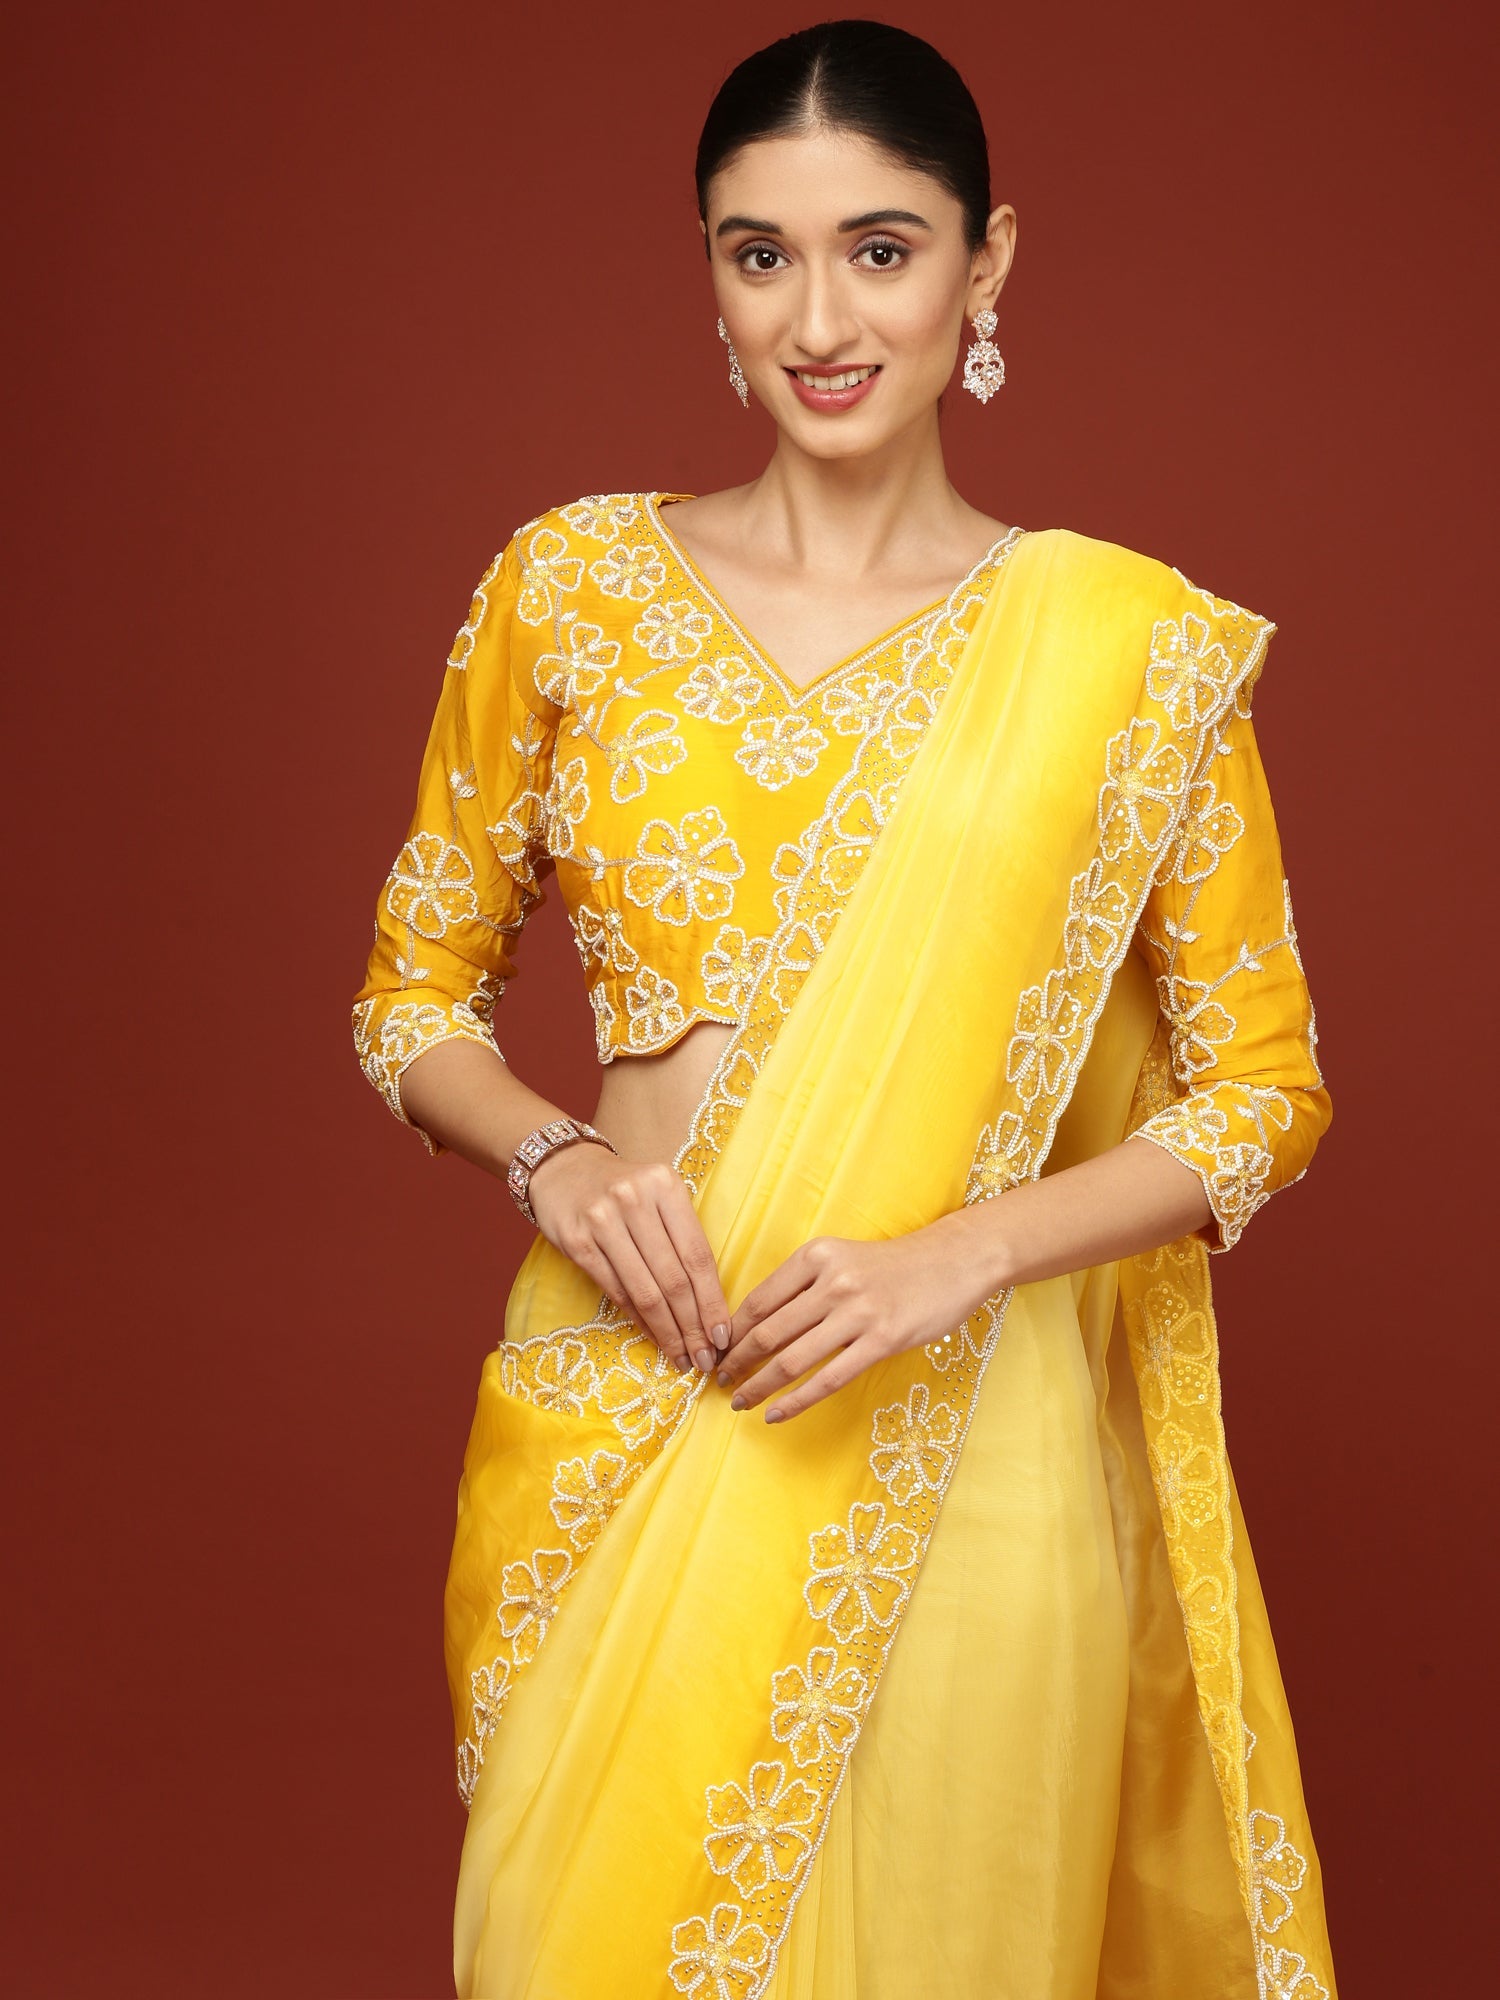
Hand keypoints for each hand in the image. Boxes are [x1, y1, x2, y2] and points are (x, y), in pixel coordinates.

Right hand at [528, 1143, 730, 1375]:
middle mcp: (635, 1200)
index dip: (712, 1301)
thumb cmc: (623, 1189)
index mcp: (665, 1186)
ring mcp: (602, 1220)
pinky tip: (654, 1337)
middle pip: (674, 1278)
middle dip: (693, 1326)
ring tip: (683, 1357)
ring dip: (668, 1331)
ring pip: (645, 1291)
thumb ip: (682, 1235)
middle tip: (706, 1359)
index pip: (697, 1255)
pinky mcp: (577, 1241)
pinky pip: (616, 1291)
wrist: (564, 1169)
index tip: (724, 1336)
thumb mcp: (659, 1195)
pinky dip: (639, 1320)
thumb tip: (710, 1303)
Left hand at [716, 1224, 985, 1422]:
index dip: (731, 1332)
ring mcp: (858, 1312)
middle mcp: (832, 1281)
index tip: (715, 1352)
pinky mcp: (881, 1340)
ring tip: (738, 1402)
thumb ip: (803, 1285)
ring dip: (758, 1386)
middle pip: (768, 1332)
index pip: (759, 1300)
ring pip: (791, 1359)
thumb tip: (756, 1325)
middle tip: (718, 1382)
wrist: (953, 1261)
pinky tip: (775, 1414)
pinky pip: (828, 1379)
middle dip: (736, 1362)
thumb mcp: (841, 1258)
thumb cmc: (892, 1265)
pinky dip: (795, 1401)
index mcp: (816, 1256)